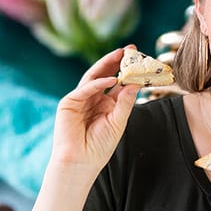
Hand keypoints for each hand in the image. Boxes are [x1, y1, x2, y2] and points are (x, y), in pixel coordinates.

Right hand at [50, 46, 139, 171]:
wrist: (81, 161)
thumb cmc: (100, 145)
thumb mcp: (118, 121)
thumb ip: (126, 102)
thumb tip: (137, 83)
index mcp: (106, 103)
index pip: (118, 83)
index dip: (128, 71)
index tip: (142, 59)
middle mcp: (93, 98)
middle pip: (105, 75)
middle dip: (117, 61)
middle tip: (130, 49)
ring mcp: (80, 99)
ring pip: (94, 77)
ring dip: (107, 65)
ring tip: (121, 55)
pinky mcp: (68, 103)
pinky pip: (84, 89)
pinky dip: (98, 83)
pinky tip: (112, 79)